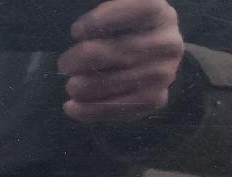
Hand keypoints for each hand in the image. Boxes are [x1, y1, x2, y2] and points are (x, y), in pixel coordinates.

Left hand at [58, 0, 183, 121]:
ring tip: (70, 85)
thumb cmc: (123, 30)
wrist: (152, 58)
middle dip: (78, 60)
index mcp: (158, 12)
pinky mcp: (155, 98)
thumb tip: (79, 30)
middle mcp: (167, 42)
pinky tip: (71, 107)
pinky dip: (87, 110)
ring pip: (110, 83)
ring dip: (80, 87)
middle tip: (64, 65)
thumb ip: (103, 13)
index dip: (101, 20)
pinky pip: (116, 108)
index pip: (136, 11)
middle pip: (114, 52)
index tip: (76, 31)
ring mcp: (164, 73)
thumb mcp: (116, 13)